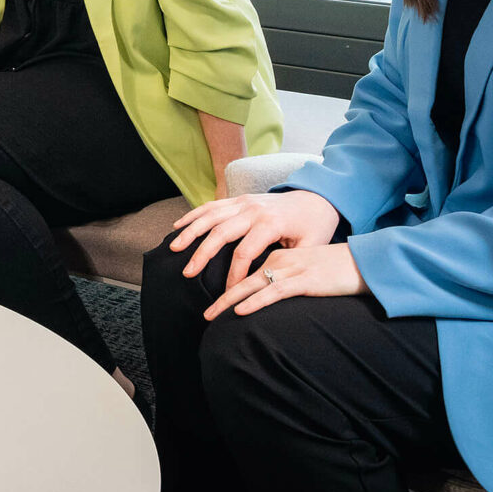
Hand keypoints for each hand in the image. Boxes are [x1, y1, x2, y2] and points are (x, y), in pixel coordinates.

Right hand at [168, 188, 342, 291]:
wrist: (318, 197)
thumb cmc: (315, 226)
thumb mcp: (312, 247)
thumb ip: (291, 264)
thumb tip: (272, 287)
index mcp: (271, 223)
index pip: (245, 252)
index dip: (234, 275)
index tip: (227, 293)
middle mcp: (253, 210)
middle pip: (221, 232)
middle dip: (202, 254)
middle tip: (187, 273)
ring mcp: (244, 202)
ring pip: (211, 215)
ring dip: (190, 231)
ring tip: (174, 248)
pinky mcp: (239, 199)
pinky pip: (212, 205)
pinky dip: (194, 215)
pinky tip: (178, 226)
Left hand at [203, 242, 362, 320]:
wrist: (365, 262)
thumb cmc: (336, 269)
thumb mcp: (305, 271)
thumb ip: (286, 280)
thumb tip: (268, 296)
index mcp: (279, 256)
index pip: (245, 271)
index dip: (228, 288)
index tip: (214, 306)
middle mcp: (281, 260)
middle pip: (242, 278)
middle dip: (221, 297)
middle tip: (204, 315)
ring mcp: (292, 270)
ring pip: (253, 285)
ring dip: (230, 301)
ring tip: (212, 316)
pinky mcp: (306, 281)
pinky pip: (275, 292)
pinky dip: (256, 302)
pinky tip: (241, 312)